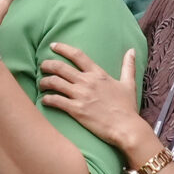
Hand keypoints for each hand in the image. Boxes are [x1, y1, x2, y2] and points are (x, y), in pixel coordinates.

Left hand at [38, 42, 152, 152]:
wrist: (126, 127)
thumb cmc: (127, 107)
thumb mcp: (129, 84)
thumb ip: (128, 66)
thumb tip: (132, 50)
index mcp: (98, 74)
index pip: (77, 55)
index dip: (62, 48)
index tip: (53, 45)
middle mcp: (87, 82)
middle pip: (60, 67)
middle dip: (47, 65)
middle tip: (42, 66)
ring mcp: (80, 95)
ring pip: (54, 82)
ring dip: (44, 82)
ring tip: (41, 84)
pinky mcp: (76, 110)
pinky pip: (56, 101)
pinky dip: (47, 99)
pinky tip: (44, 100)